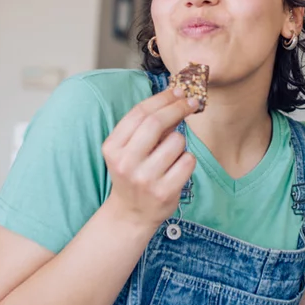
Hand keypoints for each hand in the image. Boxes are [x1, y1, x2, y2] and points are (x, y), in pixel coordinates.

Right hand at [101, 87, 198, 228]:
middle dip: (177, 107)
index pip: (139, 113)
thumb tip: (176, 97)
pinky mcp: (164, 191)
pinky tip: (176, 169)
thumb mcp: (128, 150)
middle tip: (191, 102)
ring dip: (180, 141)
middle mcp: (126, 163)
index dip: (162, 98)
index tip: (178, 91)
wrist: (131, 214)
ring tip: (171, 154)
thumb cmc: (133, 173)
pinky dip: (187, 160)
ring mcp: (145, 179)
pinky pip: (188, 161)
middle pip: (157, 122)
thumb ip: (145, 126)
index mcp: (113, 148)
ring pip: (177, 141)